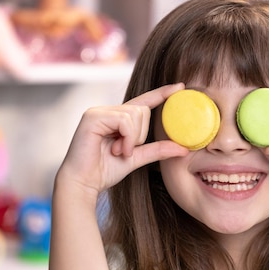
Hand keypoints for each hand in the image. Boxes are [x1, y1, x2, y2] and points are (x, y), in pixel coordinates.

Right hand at [57, 83, 188, 196]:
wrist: (84, 183)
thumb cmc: (105, 171)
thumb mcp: (137, 158)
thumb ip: (158, 150)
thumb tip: (184, 148)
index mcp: (119, 118)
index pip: (144, 101)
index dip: (162, 93)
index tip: (181, 86)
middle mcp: (108, 111)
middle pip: (143, 110)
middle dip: (141, 134)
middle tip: (126, 150)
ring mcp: (99, 112)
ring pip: (135, 114)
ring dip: (133, 139)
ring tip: (119, 151)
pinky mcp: (93, 117)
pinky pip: (124, 120)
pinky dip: (127, 138)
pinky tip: (116, 150)